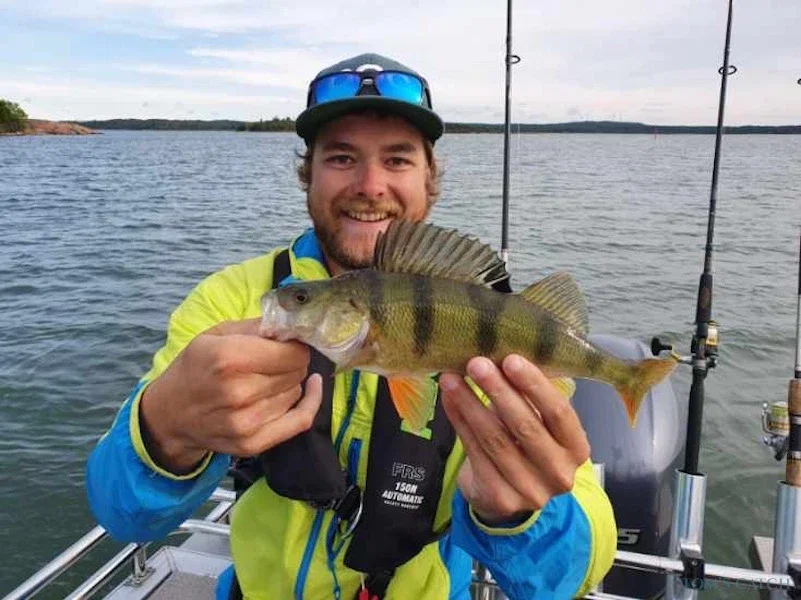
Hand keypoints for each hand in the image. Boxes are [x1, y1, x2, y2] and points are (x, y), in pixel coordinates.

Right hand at [140, 318, 321, 473]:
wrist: (170, 414)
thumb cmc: (195, 367)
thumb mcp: (217, 335)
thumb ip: (257, 326)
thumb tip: (293, 323)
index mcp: (229, 358)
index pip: (293, 352)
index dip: (295, 345)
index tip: (288, 343)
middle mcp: (239, 392)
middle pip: (296, 371)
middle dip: (291, 362)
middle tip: (275, 360)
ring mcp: (247, 422)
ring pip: (296, 392)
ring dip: (290, 383)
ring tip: (269, 379)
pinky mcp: (253, 444)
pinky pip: (301, 420)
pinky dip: (311, 403)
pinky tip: (311, 389)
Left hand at [440, 354, 589, 524]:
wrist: (507, 496)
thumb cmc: (524, 446)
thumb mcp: (537, 423)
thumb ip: (527, 397)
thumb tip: (498, 356)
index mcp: (576, 448)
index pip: (559, 413)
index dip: (535, 386)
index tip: (510, 360)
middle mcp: (559, 473)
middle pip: (525, 426)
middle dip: (498, 390)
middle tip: (476, 364)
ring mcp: (531, 490)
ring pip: (495, 440)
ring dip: (470, 404)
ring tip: (452, 378)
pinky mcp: (501, 498)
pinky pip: (475, 452)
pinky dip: (460, 422)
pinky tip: (449, 400)